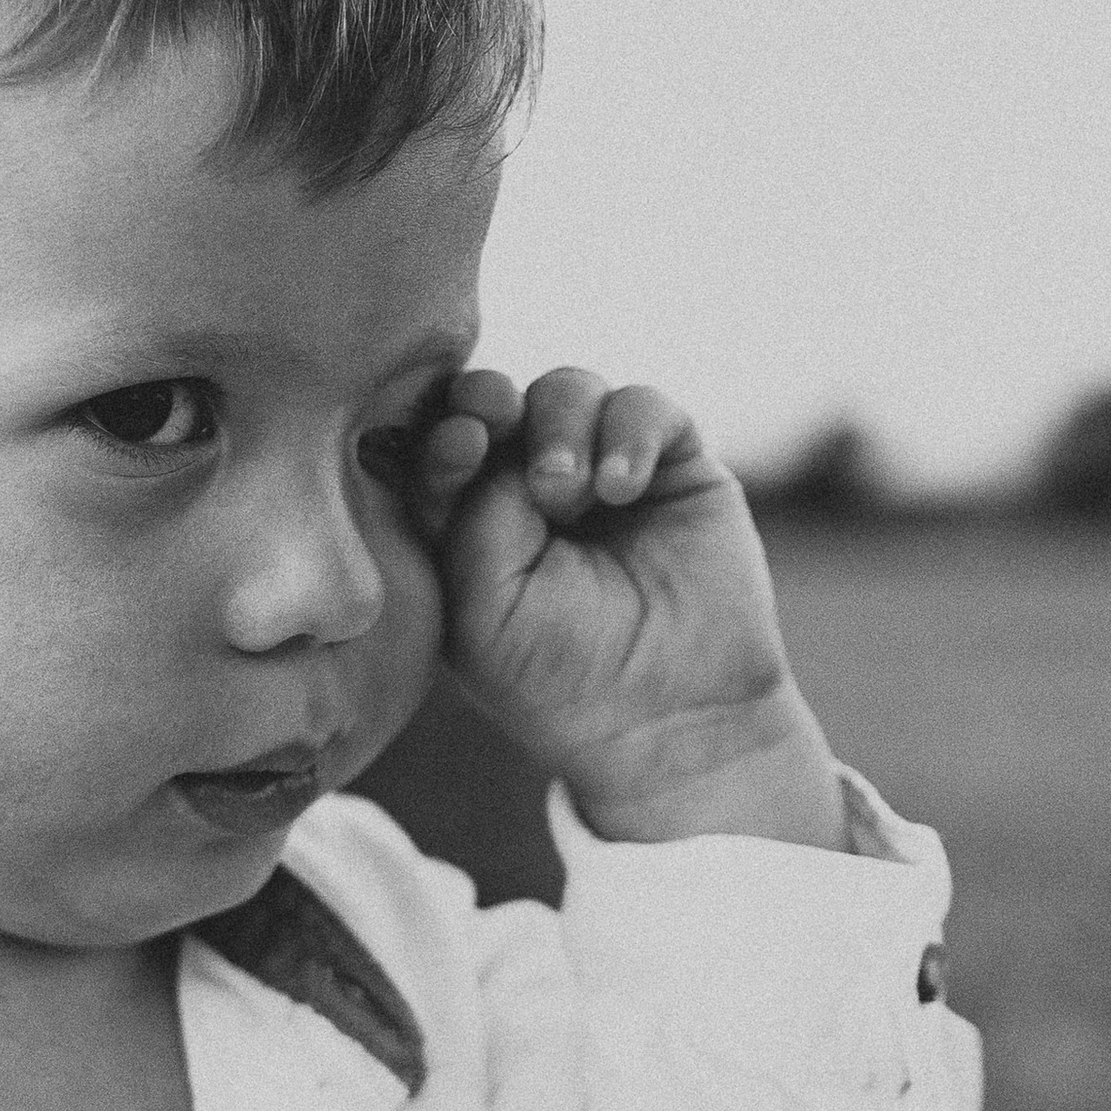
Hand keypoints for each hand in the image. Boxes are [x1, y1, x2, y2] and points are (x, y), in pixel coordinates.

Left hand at [383, 368, 846, 848]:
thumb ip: (470, 512)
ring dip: (558, 425)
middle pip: (496, 400)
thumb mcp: (481, 605)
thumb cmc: (560, 678)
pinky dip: (629, 432)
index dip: (440, 429)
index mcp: (466, 524)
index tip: (455, 448)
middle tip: (494, 418)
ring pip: (566, 391)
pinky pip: (642, 407)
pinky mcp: (671, 465)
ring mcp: (601, 472)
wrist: (672, 718)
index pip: (438, 446)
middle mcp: (529, 490)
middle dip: (487, 399)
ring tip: (567, 491)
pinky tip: (621, 487)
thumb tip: (495, 431)